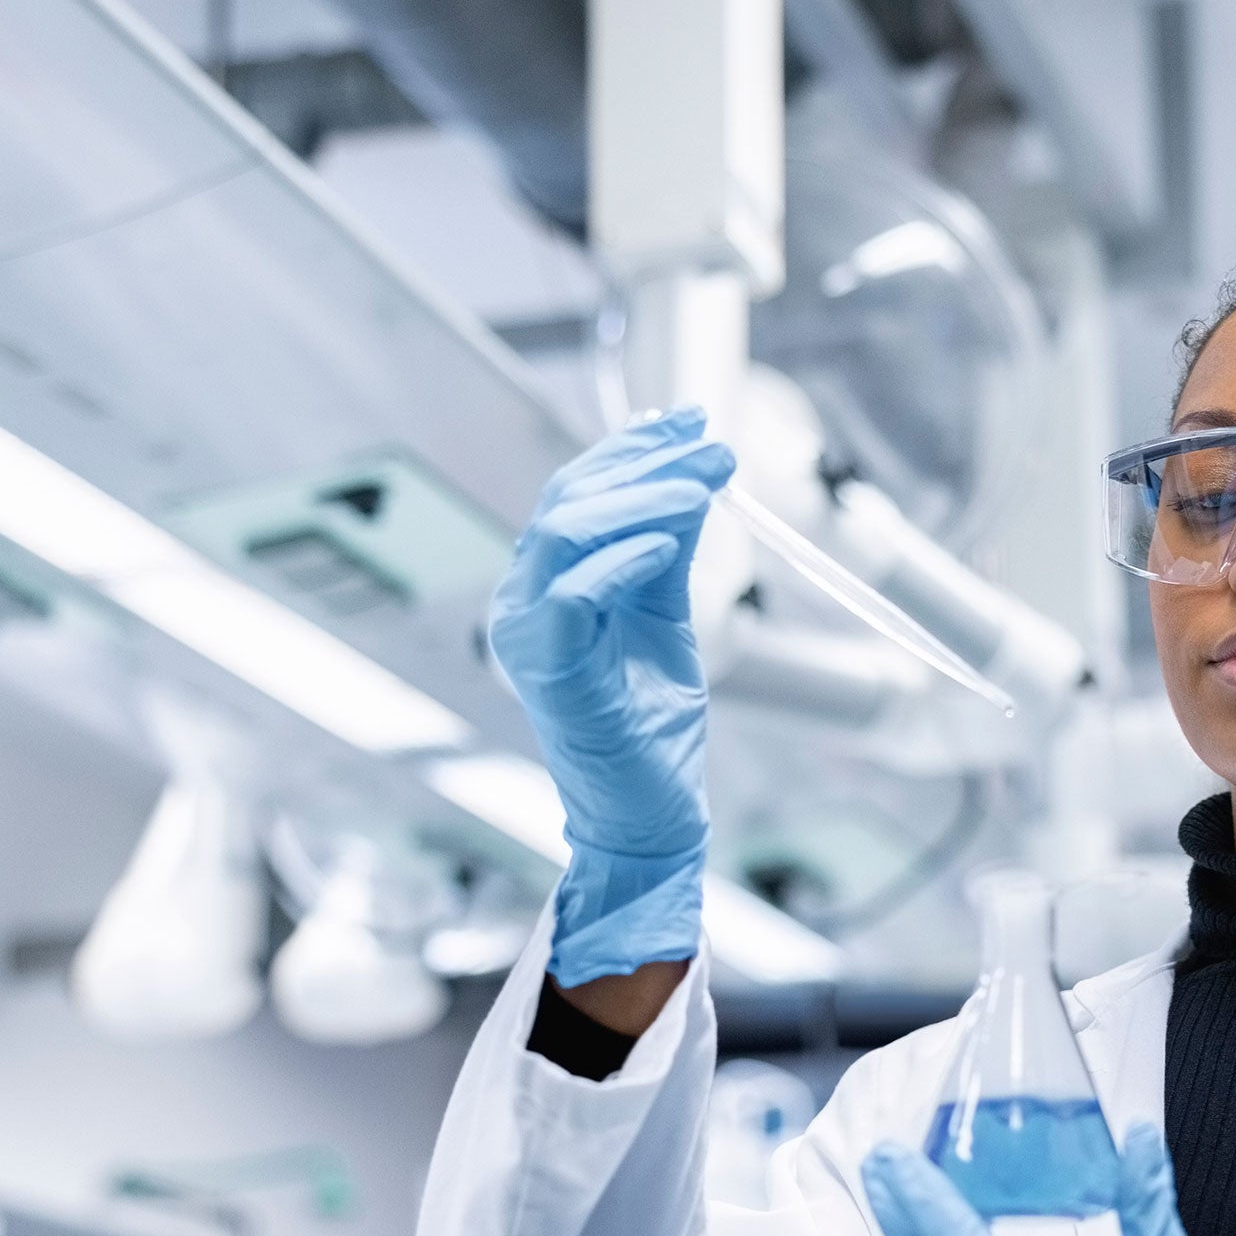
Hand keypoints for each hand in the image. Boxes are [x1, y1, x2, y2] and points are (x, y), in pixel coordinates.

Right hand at [488, 409, 735, 985]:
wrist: (649, 815)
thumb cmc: (650, 727)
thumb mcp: (665, 619)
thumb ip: (667, 554)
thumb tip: (691, 478)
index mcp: (546, 586)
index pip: (577, 492)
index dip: (631, 448)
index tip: (688, 420)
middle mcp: (524, 603)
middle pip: (569, 499)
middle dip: (644, 460)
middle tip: (711, 444)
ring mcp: (527, 637)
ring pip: (564, 532)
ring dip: (642, 496)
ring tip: (704, 483)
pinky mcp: (549, 675)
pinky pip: (573, 598)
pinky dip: (622, 559)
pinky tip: (669, 542)